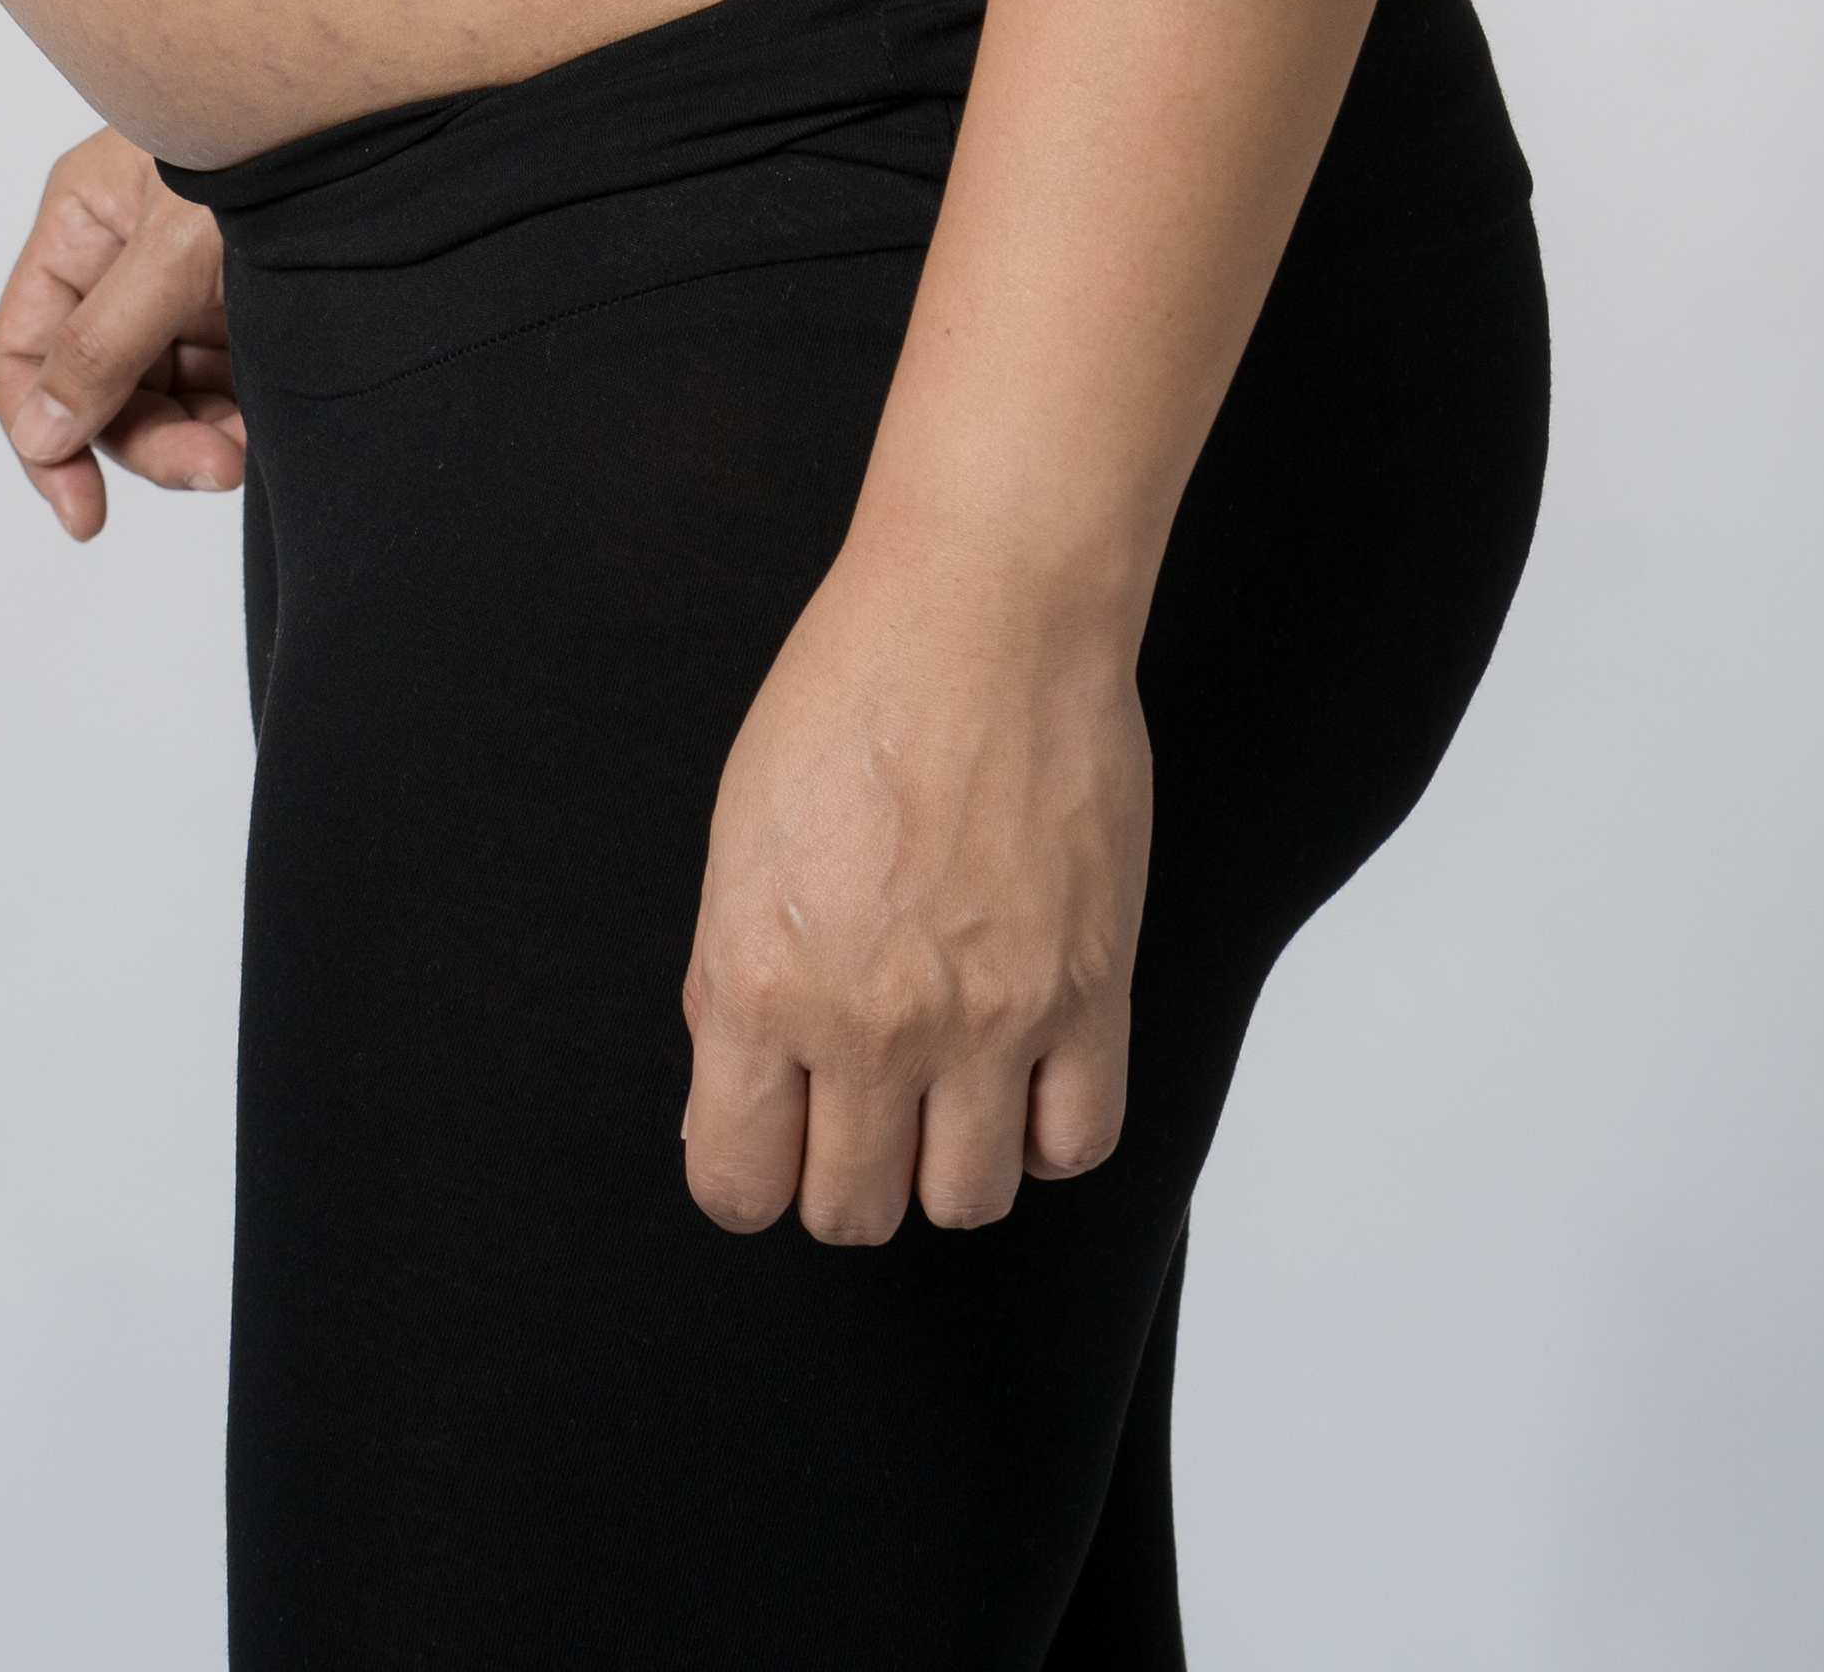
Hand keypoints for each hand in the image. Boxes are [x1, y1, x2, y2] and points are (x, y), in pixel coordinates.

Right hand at [0, 130, 246, 539]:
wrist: (387, 125)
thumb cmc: (275, 144)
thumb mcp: (178, 245)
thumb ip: (106, 342)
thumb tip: (41, 435)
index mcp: (83, 222)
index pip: (23, 351)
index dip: (42, 439)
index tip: (84, 514)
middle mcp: (123, 260)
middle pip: (99, 390)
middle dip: (148, 442)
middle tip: (211, 469)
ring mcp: (183, 288)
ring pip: (161, 402)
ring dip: (196, 442)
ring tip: (242, 455)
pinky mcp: (242, 311)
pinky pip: (218, 393)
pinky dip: (235, 425)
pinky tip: (263, 436)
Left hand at [680, 545, 1149, 1239]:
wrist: (984, 610)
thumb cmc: (853, 692)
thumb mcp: (738, 838)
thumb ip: (731, 979)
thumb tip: (737, 1085)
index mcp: (763, 982)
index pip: (737, 1187)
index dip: (750, 1171)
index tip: (771, 1136)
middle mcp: (873, 1022)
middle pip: (852, 1212)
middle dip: (844, 1171)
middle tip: (856, 1101)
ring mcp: (991, 1016)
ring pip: (965, 1202)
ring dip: (947, 1159)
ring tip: (944, 1083)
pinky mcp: (1091, 993)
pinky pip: (1076, 1144)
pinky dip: (1047, 1130)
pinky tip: (1024, 1071)